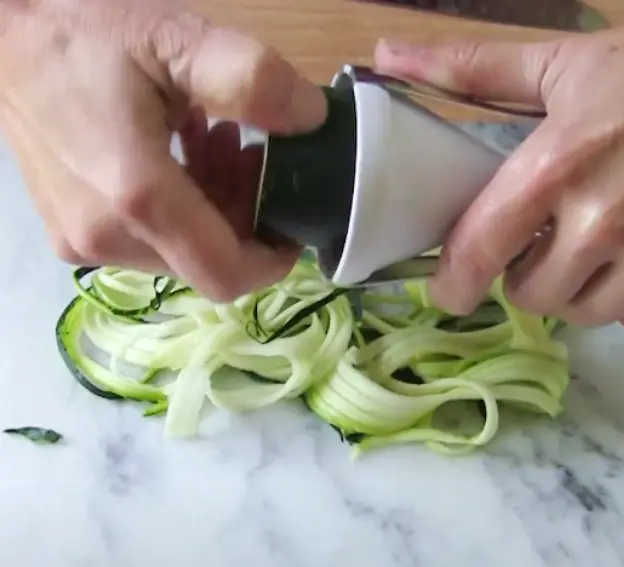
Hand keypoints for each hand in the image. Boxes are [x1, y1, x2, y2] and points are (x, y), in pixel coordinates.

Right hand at [0, 0, 326, 301]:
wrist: (0, 41)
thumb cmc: (85, 37)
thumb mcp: (176, 40)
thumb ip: (251, 80)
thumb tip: (313, 120)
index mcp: (136, 197)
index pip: (225, 273)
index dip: (273, 262)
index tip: (292, 222)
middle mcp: (105, 236)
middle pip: (207, 261)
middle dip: (243, 216)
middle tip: (246, 149)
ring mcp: (82, 241)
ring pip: (180, 252)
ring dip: (213, 207)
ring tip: (213, 138)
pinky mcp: (72, 234)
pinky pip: (147, 241)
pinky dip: (179, 209)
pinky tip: (180, 152)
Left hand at [375, 1, 623, 336]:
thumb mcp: (556, 64)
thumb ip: (469, 69)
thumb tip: (388, 56)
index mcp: (556, 167)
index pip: (479, 249)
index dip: (453, 282)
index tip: (449, 291)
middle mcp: (604, 221)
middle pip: (533, 297)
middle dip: (529, 275)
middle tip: (548, 243)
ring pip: (587, 315)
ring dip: (581, 291)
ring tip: (598, 250)